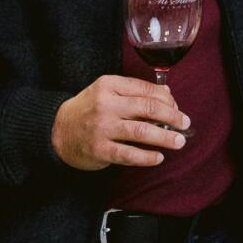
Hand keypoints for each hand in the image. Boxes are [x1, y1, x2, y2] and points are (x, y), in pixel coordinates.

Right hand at [51, 75, 189, 170]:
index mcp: (109, 85)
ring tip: (179, 142)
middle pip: (148, 108)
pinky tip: (158, 158)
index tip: (177, 109)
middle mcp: (106, 104)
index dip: (167, 100)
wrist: (57, 130)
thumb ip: (135, 92)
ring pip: (141, 131)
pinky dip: (147, 157)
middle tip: (185, 124)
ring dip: (165, 138)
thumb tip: (168, 96)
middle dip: (172, 117)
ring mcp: (102, 127)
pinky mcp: (99, 149)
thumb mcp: (107, 92)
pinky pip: (129, 154)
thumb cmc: (88, 110)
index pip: (146, 89)